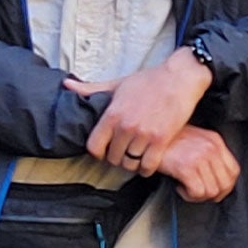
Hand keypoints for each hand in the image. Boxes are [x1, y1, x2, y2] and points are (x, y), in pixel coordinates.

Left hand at [80, 48, 212, 174]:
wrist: (180, 78)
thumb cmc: (149, 80)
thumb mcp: (117, 84)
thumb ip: (92, 89)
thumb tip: (67, 86)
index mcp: (112, 114)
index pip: (93, 147)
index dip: (98, 152)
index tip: (104, 150)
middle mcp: (126, 126)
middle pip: (112, 158)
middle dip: (116, 158)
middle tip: (123, 153)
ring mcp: (144, 135)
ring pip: (129, 164)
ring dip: (132, 164)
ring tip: (135, 157)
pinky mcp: (161, 140)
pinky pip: (148, 166)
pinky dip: (146, 168)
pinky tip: (147, 163)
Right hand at [154, 126, 240, 202]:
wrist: (147, 136)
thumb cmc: (168, 140)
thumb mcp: (195, 140)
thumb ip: (209, 154)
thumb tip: (216, 177)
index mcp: (215, 141)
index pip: (234, 170)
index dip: (227, 186)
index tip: (217, 191)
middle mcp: (211, 148)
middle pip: (226, 183)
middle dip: (213, 195)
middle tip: (199, 193)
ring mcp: (199, 158)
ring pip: (212, 191)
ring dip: (198, 196)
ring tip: (187, 189)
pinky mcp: (186, 167)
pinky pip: (197, 192)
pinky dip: (188, 195)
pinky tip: (180, 187)